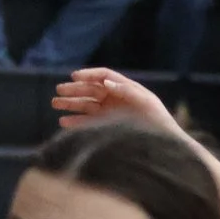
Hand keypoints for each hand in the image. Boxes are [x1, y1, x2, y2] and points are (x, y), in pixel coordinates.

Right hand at [52, 67, 179, 133]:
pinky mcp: (107, 128)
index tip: (74, 76)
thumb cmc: (158, 120)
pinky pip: (88, 123)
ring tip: (55, 103)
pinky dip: (76, 122)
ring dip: (70, 104)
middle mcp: (115, 98)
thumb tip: (105, 82)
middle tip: (58, 90)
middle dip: (74, 90)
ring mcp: (110, 113)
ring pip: (86, 106)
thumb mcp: (146, 102)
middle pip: (91, 90)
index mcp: (124, 88)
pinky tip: (64, 122)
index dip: (89, 74)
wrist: (164, 144)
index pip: (103, 76)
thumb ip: (126, 90)